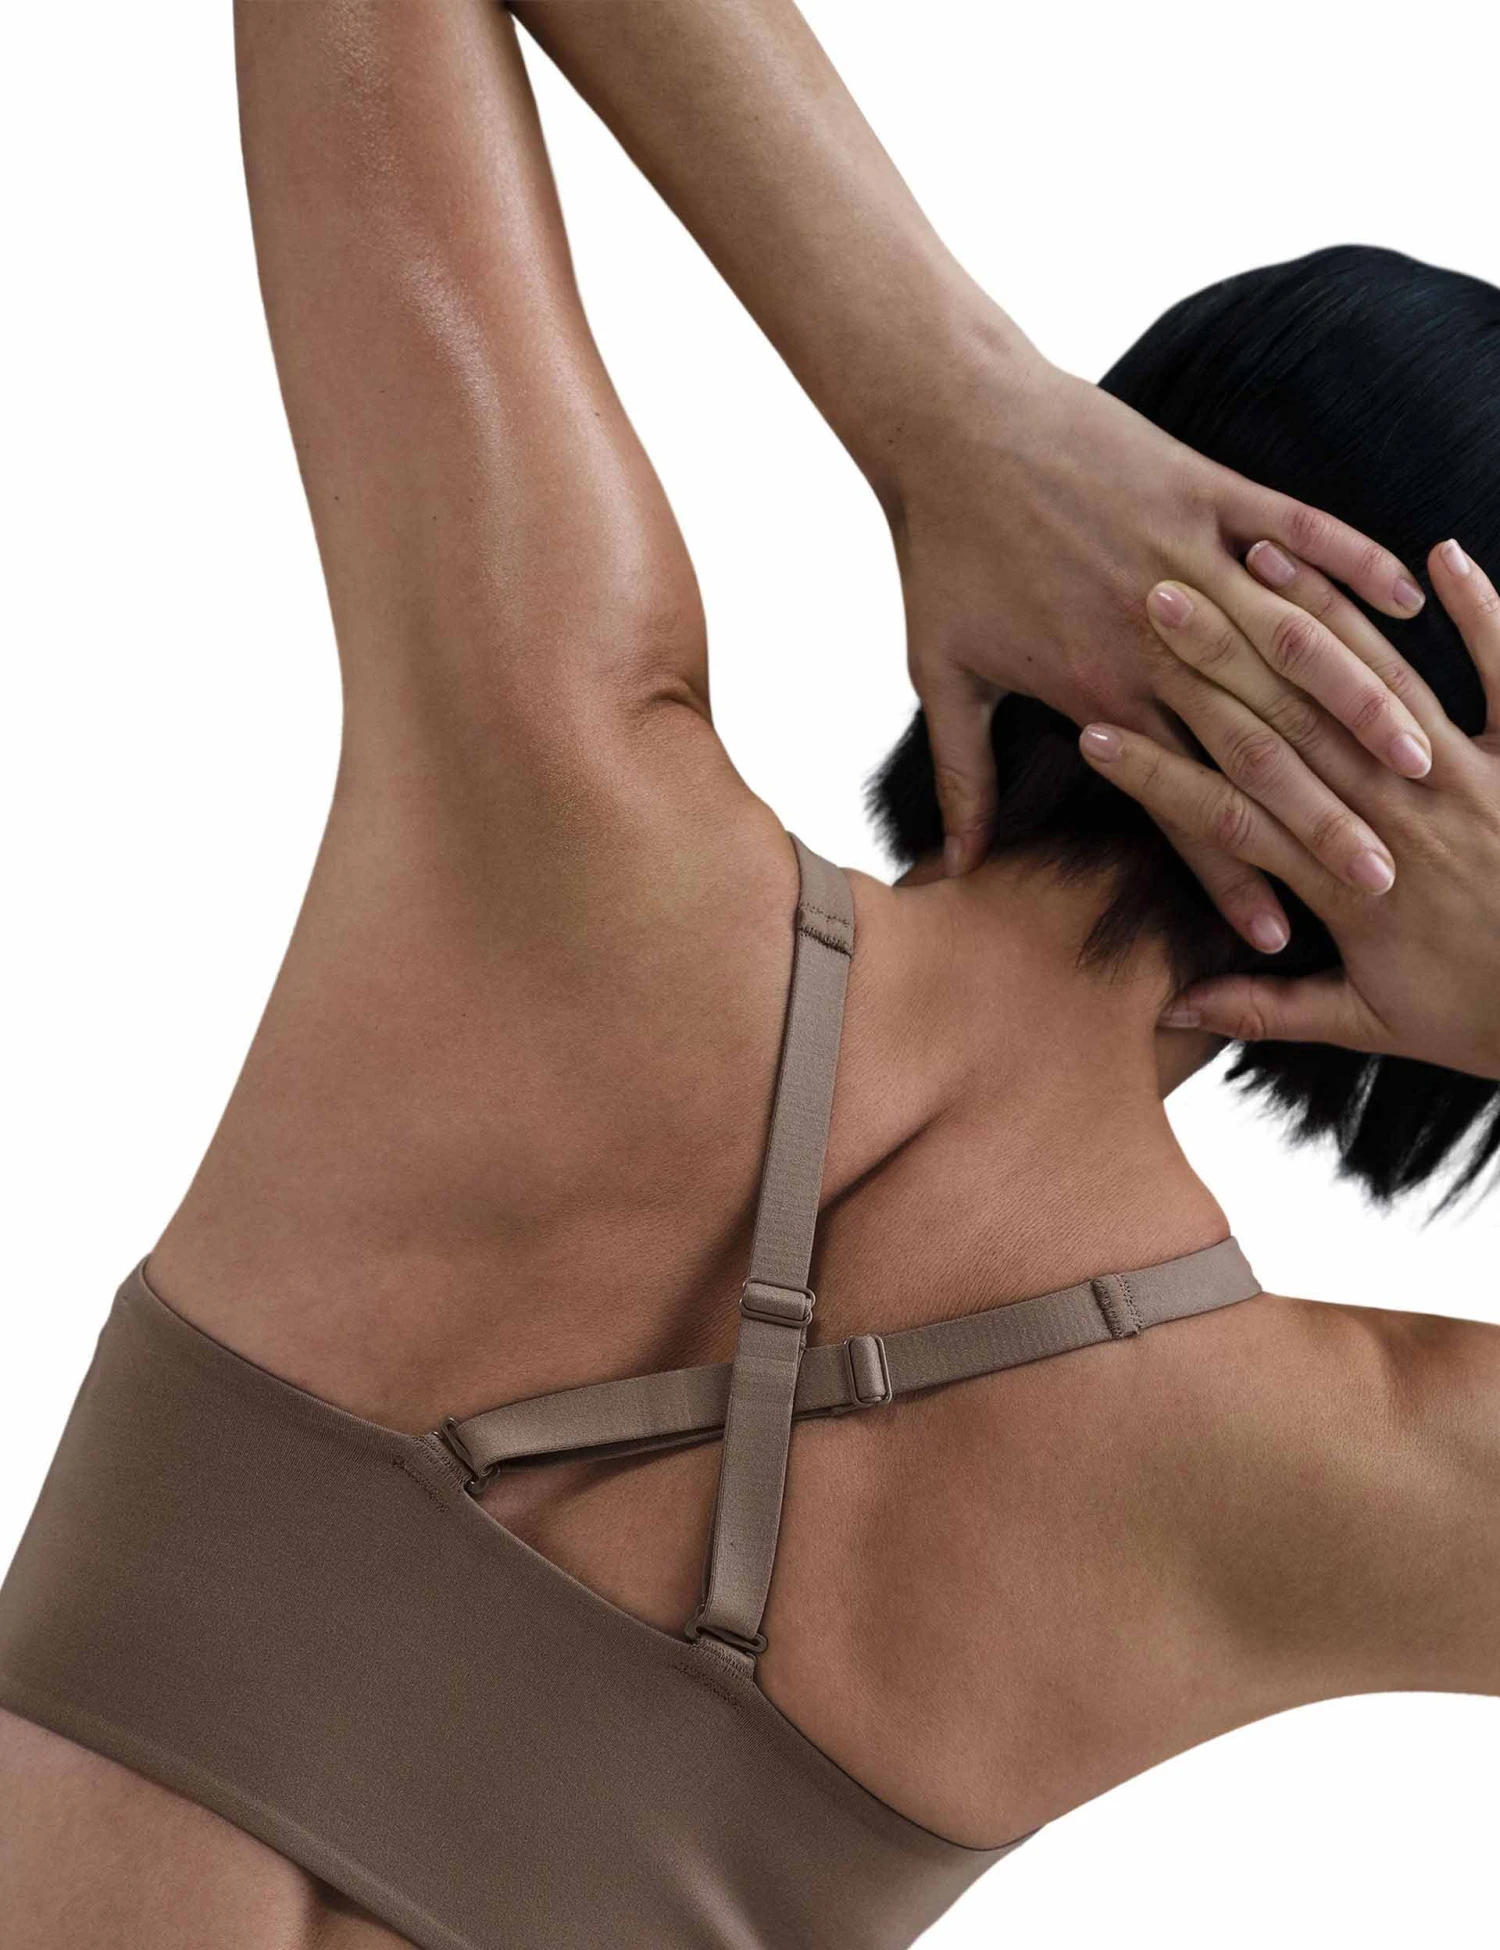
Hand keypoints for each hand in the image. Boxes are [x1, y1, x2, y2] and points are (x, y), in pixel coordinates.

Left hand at [885, 328, 1431, 943]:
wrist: (949, 426)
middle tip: (1384, 880)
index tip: (1275, 937)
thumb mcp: (941, 676)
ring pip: (1293, 648)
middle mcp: (1156, 636)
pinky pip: (1297, 529)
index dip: (1229, 872)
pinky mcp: (1204, 489)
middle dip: (1321, 816)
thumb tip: (956, 868)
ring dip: (1361, 706)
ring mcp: (1187, 556)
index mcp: (1101, 688)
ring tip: (1420, 766)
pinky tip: (1410, 600)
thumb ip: (965, 777)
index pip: (1183, 801)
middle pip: (1257, 742)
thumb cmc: (942, 552)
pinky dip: (1352, 562)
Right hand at [1077, 539, 1499, 1082]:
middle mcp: (1395, 818)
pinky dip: (1479, 609)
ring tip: (1253, 560)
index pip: (1227, 819)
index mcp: (1347, 886)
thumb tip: (1177, 1012)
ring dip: (1317, 616)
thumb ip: (1266, 1010)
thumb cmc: (1482, 1017)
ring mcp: (1464, 777)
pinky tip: (1440, 557)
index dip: (1154, 778)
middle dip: (1212, 659)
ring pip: (1376, 682)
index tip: (1091, 738)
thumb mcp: (1368, 1023)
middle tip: (1152, 603)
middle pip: (1283, 725)